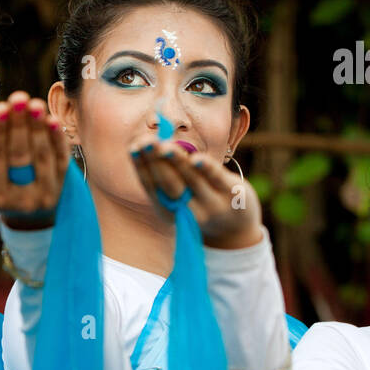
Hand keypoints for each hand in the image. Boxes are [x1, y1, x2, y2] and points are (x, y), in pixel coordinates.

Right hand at [0, 90, 69, 229]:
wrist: (27, 214)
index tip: (0, 109)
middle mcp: (21, 200)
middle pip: (20, 158)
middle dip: (19, 126)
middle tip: (18, 99)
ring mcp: (44, 193)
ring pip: (41, 156)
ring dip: (38, 127)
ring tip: (34, 103)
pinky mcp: (61, 186)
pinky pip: (61, 159)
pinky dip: (57, 139)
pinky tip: (52, 120)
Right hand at [131, 139, 263, 248]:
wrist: (236, 228)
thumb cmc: (202, 200)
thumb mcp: (183, 193)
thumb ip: (168, 171)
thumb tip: (153, 140)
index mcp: (169, 211)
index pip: (151, 186)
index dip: (141, 166)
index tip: (133, 147)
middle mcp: (188, 210)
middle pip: (169, 183)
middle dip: (155, 161)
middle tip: (145, 143)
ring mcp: (212, 203)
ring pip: (191, 179)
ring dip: (176, 161)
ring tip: (163, 145)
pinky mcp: (233, 193)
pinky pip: (217, 179)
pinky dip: (206, 168)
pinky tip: (196, 159)